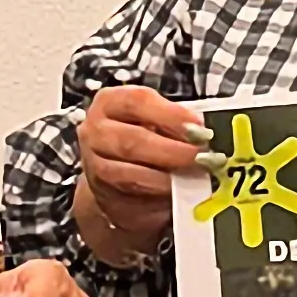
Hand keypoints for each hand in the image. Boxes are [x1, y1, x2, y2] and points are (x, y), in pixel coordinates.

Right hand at [76, 86, 208, 254]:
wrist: (118, 177)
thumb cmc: (144, 140)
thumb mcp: (157, 123)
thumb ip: (175, 125)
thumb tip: (204, 135)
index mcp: (110, 102)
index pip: (137, 101)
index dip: (170, 114)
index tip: (199, 127)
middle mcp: (95, 130)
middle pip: (131, 140)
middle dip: (171, 150)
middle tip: (202, 157)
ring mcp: (93, 164)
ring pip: (127, 172)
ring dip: (165, 176)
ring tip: (192, 176)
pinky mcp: (101, 193)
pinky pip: (129, 195)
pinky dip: (156, 193)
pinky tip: (176, 191)